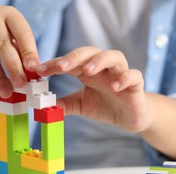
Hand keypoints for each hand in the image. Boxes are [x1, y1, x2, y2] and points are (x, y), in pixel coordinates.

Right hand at [0, 6, 39, 97]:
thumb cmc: (3, 31)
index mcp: (11, 14)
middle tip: (20, 84)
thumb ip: (23, 52)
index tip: (34, 68)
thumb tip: (32, 74)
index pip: (22, 34)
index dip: (28, 52)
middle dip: (13, 68)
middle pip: (3, 45)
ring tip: (7, 92)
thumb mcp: (16, 34)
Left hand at [36, 46, 153, 132]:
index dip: (54, 64)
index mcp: (88, 71)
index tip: (39, 71)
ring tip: (88, 71)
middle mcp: (104, 68)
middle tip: (61, 67)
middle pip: (91, 52)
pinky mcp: (136, 85)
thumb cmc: (106, 106)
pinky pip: (133, 75)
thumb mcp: (81, 105)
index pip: (70, 62)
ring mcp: (120, 74)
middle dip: (75, 57)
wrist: (130, 118)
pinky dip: (124, 78)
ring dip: (100, 61)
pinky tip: (115, 86)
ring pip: (114, 56)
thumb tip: (43, 106)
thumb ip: (65, 104)